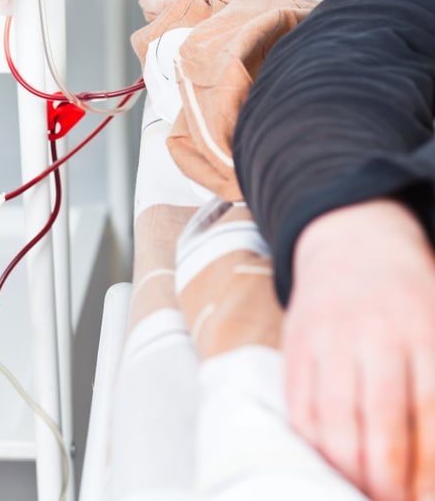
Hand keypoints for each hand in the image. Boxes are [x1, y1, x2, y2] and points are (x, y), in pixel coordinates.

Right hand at [288, 199, 434, 500]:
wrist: (351, 242)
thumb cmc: (409, 295)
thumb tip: (433, 455)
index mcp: (422, 329)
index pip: (429, 410)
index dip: (428, 464)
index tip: (426, 497)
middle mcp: (374, 335)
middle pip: (380, 422)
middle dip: (387, 479)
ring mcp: (328, 339)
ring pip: (333, 419)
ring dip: (347, 469)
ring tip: (359, 492)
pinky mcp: (295, 345)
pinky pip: (298, 405)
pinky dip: (312, 443)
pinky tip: (327, 463)